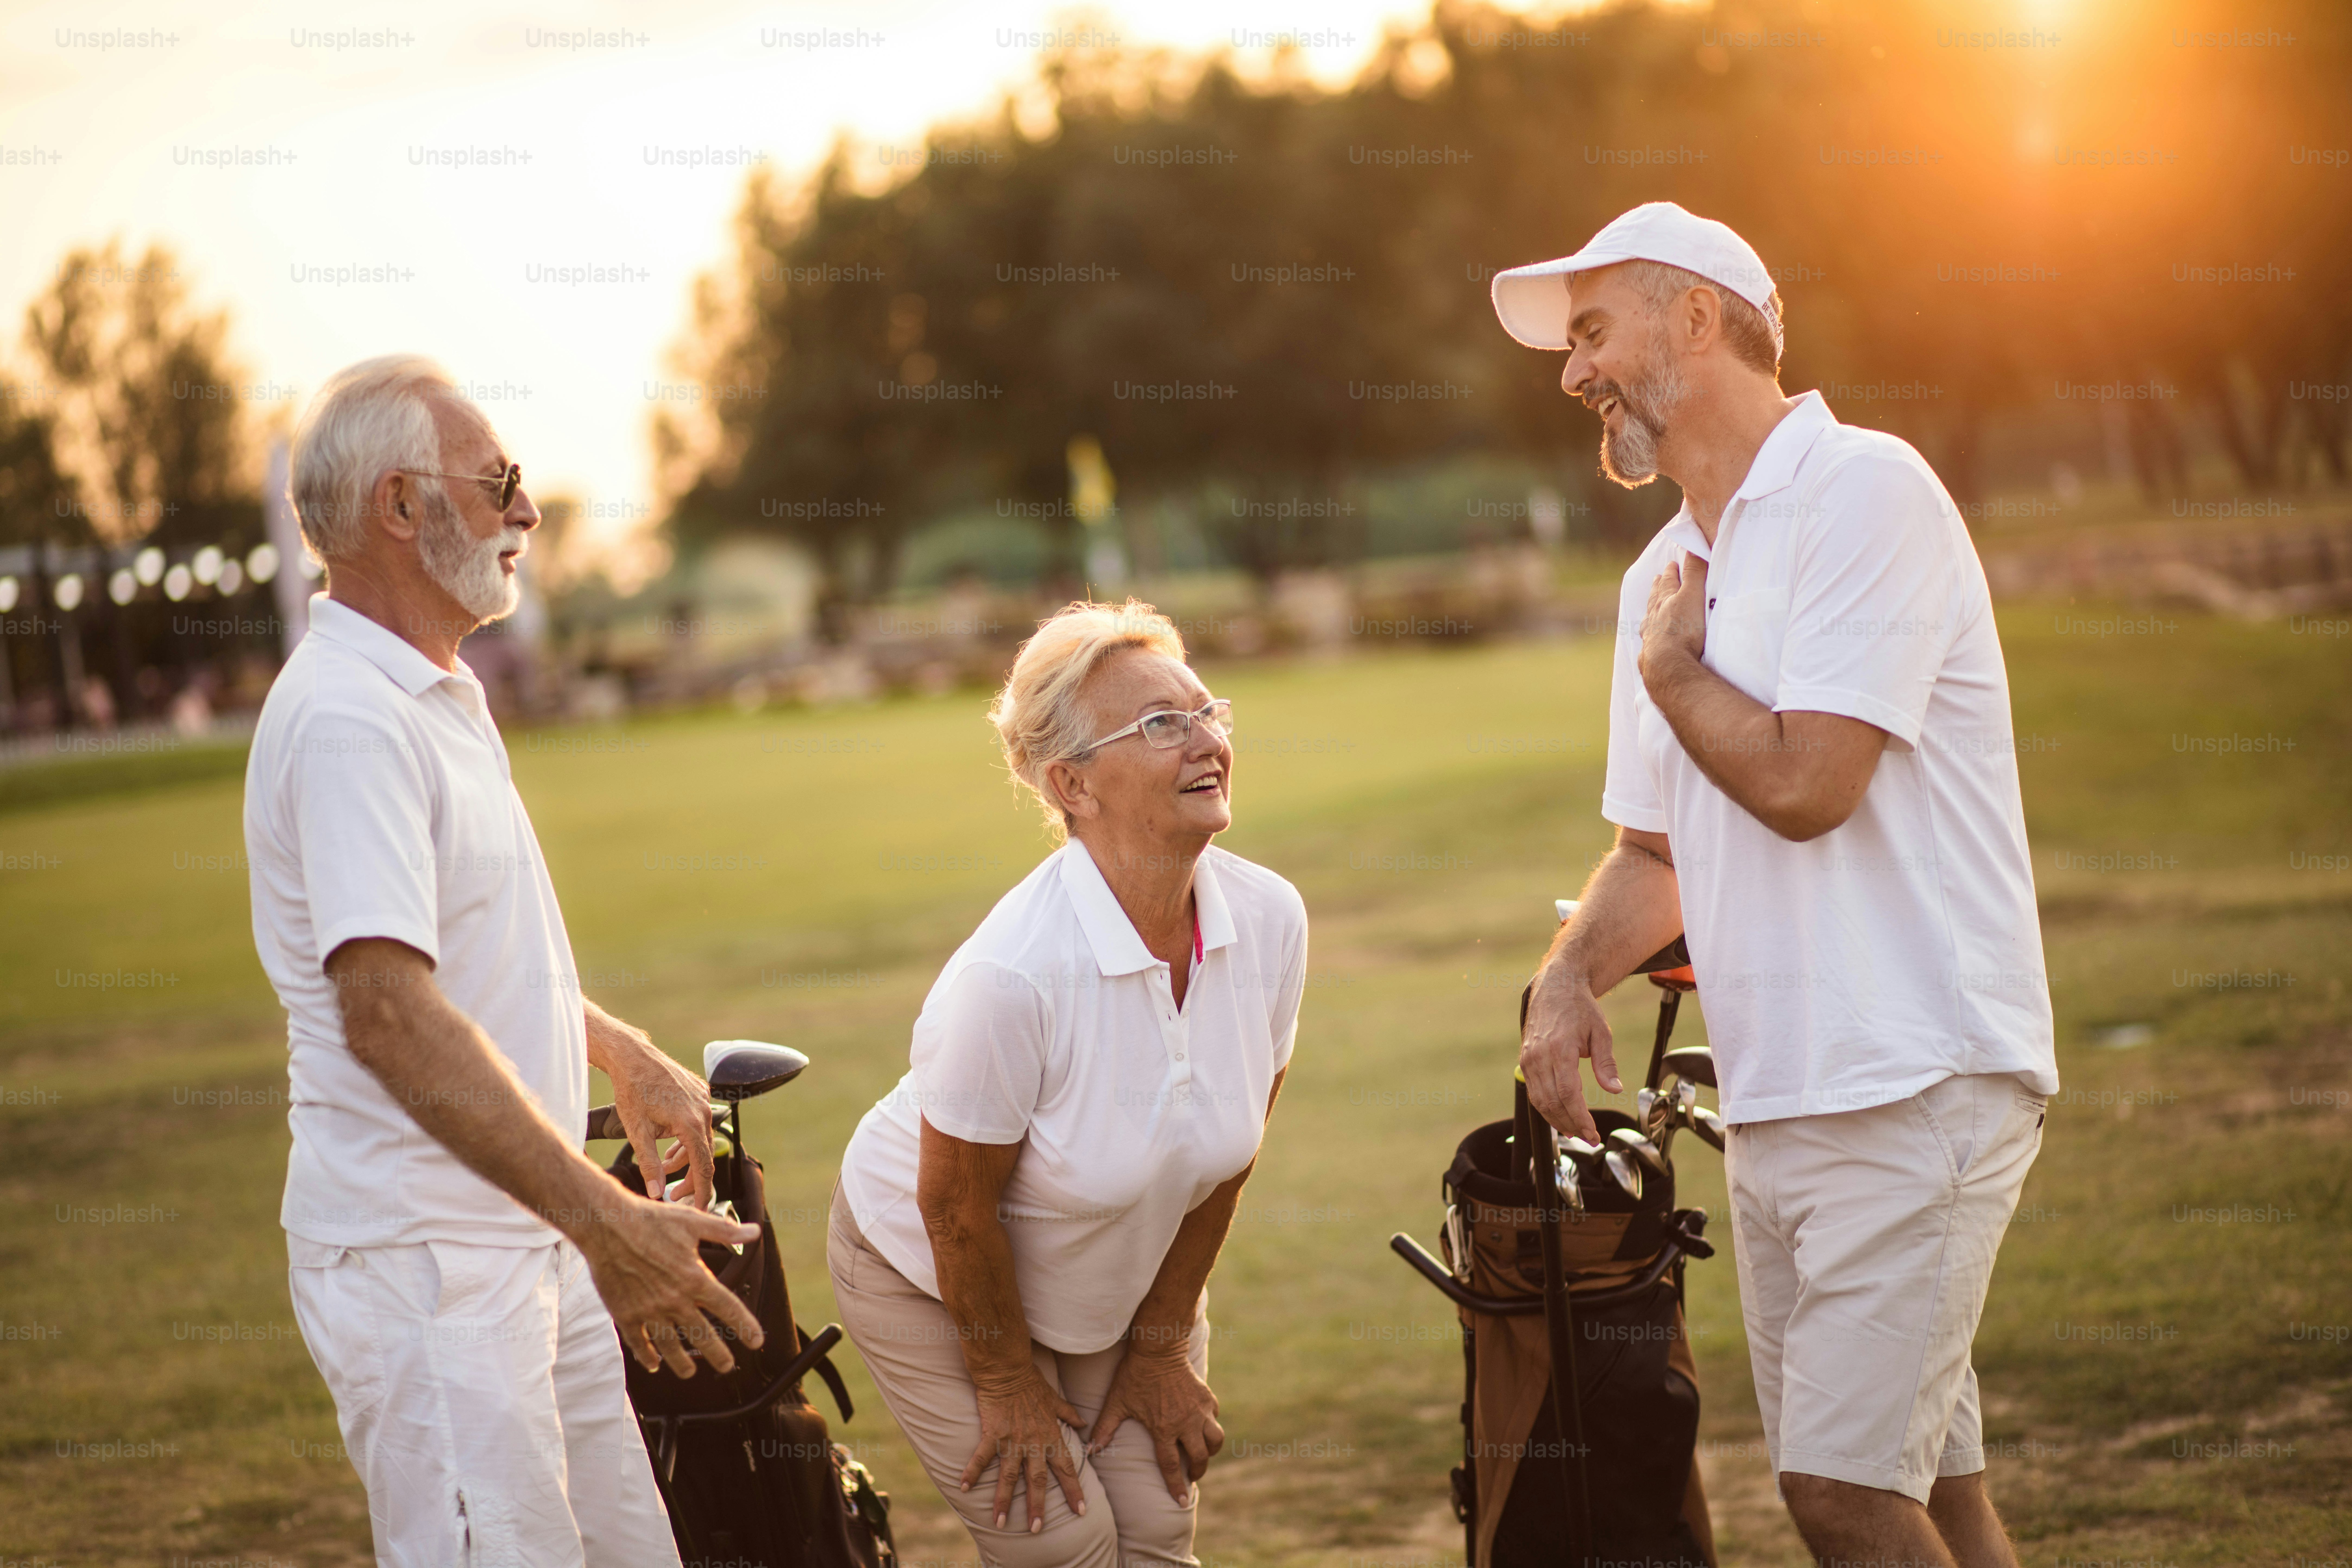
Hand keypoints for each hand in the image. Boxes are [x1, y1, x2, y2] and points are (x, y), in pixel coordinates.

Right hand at [579, 1193, 763, 1376]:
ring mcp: (649, 1310)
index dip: (745, 1326)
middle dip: (717, 1354)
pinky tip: (653, 1364)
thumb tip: (755, 1232)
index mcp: (695, 1278)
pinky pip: (639, 1342)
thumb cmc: (651, 1219)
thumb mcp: (693, 1221)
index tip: (757, 1341)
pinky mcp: (625, 1313)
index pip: (728, 1308)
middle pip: (702, 1335)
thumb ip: (725, 1232)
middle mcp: (675, 1300)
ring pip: (670, 1345)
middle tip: (727, 1366)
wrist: (607, 1225)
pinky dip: (646, 1356)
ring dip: (681, 1362)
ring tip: (690, 1372)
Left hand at [599, 1020, 717, 1209]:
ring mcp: (703, 1099)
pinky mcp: (699, 1092)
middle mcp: (703, 1110)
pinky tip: (670, 1145)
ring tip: (664, 1166)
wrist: (633, 1057)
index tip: (700, 1209)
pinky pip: (698, 1122)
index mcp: (690, 1122)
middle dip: (691, 1178)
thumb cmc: (632, 1090)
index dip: (703, 1191)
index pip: (704, 1166)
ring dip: (685, 1157)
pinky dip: (686, 1138)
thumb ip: (650, 1165)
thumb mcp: (637, 1132)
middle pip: (704, 1154)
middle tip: (675, 1194)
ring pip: (700, 1138)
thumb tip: (656, 1193)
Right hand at [961, 1370, 1086, 1533]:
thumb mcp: (1054, 1399)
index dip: (1074, 1489)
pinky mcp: (992, 1434)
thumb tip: (1084, 1424)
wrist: (1007, 1368)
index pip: (1066, 1468)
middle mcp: (1033, 1442)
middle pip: (1037, 1480)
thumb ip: (1069, 1413)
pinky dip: (972, 1472)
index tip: (1081, 1510)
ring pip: (1008, 1476)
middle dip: (1037, 1506)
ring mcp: (1012, 1440)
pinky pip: (981, 1457)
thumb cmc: (1031, 1382)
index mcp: (1050, 1435)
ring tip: (999, 1522)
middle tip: (1036, 1529)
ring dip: (1003, 1500)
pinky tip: (963, 1488)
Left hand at [1087, 1341, 1223, 1503]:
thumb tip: (1089, 1450)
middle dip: (1197, 1472)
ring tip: (1202, 1453)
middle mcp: (1186, 1422)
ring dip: (1210, 1451)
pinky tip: (1201, 1426)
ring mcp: (1199, 1409)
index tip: (1182, 1502)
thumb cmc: (1134, 1375)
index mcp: (1164, 1428)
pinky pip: (1214, 1418)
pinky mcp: (1206, 1397)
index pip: (1171, 1465)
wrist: (1157, 1348)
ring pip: (1215, 1439)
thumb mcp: (1116, 1402)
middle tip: (1192, 1476)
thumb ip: (1105, 1428)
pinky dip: (1210, 1425)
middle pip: (1200, 1457)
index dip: (1176, 1485)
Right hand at [1520, 961, 1620, 1142]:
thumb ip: (1606, 1063)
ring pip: (1539, 1100)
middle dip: (1571, 1124)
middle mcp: (1539, 1056)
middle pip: (1552, 1102)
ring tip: (1576, 1132)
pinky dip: (1546, 1108)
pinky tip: (1560, 1116)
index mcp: (1559, 1049)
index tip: (1593, 1133)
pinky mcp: (1525, 1059)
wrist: (1555, 986)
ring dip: (1557, 1120)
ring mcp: (1529, 1058)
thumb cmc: (1580, 1008)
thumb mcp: (1601, 1032)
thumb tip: (1615, 1089)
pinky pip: (1533, 1091)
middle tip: (1589, 1139)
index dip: (1580, 1117)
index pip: (1567, 1094)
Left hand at [1639, 551, 1708, 693]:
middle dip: (1657, 587)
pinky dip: (1650, 635)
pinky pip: (1649, 640)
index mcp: (1664, 601)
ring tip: (1651, 607)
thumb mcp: (1692, 596)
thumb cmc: (1682, 630)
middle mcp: (1654, 617)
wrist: (1667, 665)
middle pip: (1655, 598)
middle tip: (1657, 580)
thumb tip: (1692, 548)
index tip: (1669, 566)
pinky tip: (1648, 639)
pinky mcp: (1651, 654)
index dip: (1669, 573)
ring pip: (1649, 618)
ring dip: (1651, 610)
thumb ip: (1694, 573)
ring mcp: (1650, 636)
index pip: (1667, 582)